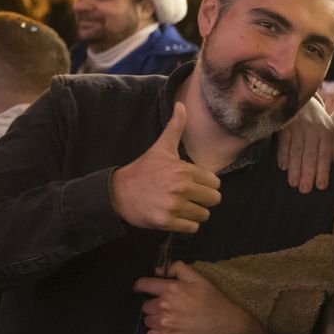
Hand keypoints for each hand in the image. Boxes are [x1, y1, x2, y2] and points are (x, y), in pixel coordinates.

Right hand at [109, 103, 221, 233]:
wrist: (118, 193)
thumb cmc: (143, 170)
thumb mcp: (161, 148)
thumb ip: (175, 128)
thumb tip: (181, 104)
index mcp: (184, 169)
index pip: (215, 183)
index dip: (206, 184)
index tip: (192, 184)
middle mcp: (181, 187)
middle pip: (214, 199)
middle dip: (203, 200)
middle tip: (188, 197)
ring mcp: (174, 206)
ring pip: (204, 215)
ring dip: (195, 213)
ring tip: (179, 206)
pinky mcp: (167, 222)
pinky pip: (192, 228)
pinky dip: (186, 225)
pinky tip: (174, 216)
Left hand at [135, 260, 264, 333]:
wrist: (228, 329)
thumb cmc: (215, 303)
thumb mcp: (201, 280)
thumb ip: (179, 269)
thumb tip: (158, 270)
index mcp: (172, 290)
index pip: (144, 285)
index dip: (142, 286)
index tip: (142, 289)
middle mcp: (165, 307)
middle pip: (146, 306)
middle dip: (155, 306)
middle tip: (170, 309)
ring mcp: (165, 326)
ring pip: (149, 321)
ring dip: (156, 320)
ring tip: (173, 322)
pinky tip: (171, 332)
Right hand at [274, 96, 333, 193]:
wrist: (302, 99)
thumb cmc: (317, 121)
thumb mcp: (329, 132)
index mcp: (326, 133)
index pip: (325, 155)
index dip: (323, 170)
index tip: (321, 186)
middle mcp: (313, 130)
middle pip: (310, 154)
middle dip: (308, 172)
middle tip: (305, 190)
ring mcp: (298, 127)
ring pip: (296, 150)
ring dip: (295, 167)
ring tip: (293, 183)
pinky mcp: (285, 125)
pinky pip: (283, 141)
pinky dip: (282, 154)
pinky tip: (282, 166)